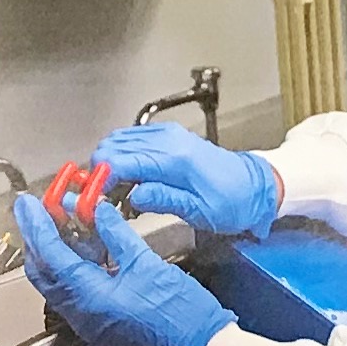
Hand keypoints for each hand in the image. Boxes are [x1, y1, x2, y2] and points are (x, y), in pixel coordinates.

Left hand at [12, 194, 234, 345]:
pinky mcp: (103, 324)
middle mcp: (83, 314)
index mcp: (90, 298)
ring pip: (60, 282)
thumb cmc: (183, 318)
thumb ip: (117, 234)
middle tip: (38, 211)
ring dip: (59, 250)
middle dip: (38, 238)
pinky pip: (78, 292)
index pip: (49, 255)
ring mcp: (91, 322)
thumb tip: (98, 211)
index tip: (28, 204)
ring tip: (64, 221)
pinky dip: (76, 267)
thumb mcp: (148, 264)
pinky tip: (89, 246)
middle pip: (44, 272)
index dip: (36, 224)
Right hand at [96, 122, 281, 240]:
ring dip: (108, 163)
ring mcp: (167, 134)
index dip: (100, 178)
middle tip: (99, 198)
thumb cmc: (232, 202)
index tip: (91, 197)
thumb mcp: (199, 211)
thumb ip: (162, 199)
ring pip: (118, 139)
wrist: (254, 186)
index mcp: (175, 159)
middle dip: (100, 171)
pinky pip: (132, 138)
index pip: (121, 160)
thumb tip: (131, 196)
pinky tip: (125, 177)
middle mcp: (169, 139)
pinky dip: (120, 155)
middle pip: (113, 146)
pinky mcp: (168, 136)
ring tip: (112, 191)